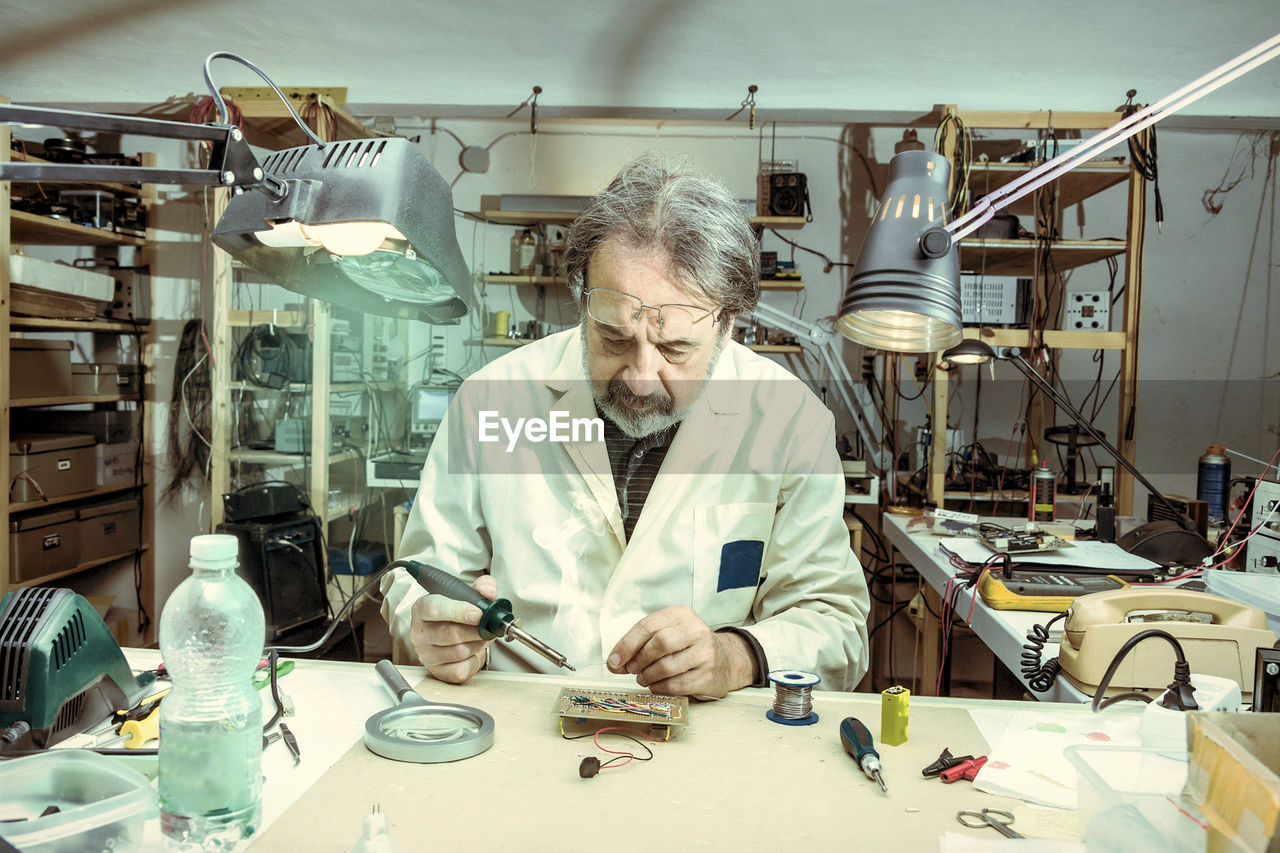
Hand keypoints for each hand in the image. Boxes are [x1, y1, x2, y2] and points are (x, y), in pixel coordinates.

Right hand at [409, 575, 497, 683]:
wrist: (452, 635)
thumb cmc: (457, 614)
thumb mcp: (468, 594)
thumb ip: (481, 587)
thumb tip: (489, 593)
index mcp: (422, 608)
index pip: (435, 609)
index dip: (458, 611)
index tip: (478, 613)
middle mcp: (420, 633)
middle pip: (451, 633)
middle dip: (476, 630)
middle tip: (489, 626)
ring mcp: (426, 655)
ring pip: (459, 652)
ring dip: (478, 644)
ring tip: (481, 636)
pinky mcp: (437, 672)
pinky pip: (461, 670)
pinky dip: (474, 661)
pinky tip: (473, 651)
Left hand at [606, 606, 754, 697]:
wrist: (725, 661)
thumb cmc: (687, 646)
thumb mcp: (667, 633)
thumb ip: (641, 645)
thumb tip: (614, 663)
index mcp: (681, 614)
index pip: (647, 626)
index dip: (626, 645)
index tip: (614, 661)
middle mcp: (696, 630)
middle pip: (658, 644)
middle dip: (638, 660)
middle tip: (630, 670)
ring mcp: (705, 653)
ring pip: (666, 667)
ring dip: (647, 676)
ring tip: (643, 678)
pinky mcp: (708, 675)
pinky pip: (676, 685)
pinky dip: (659, 688)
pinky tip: (656, 685)